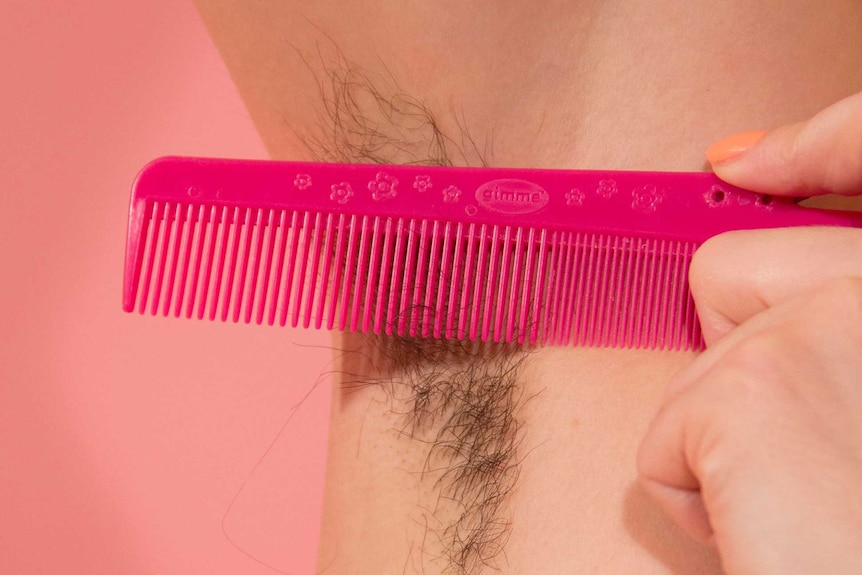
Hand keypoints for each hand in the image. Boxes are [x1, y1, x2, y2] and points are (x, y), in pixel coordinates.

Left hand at [637, 90, 861, 573]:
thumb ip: (837, 333)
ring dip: (716, 444)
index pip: (854, 153)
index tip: (735, 160)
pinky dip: (690, 496)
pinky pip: (660, 441)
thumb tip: (763, 266)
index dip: (806, 149)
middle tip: (794, 446)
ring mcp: (821, 326)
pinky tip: (762, 531)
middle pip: (726, 271)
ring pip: (688, 365)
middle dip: (730, 358)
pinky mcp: (750, 394)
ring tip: (795, 504)